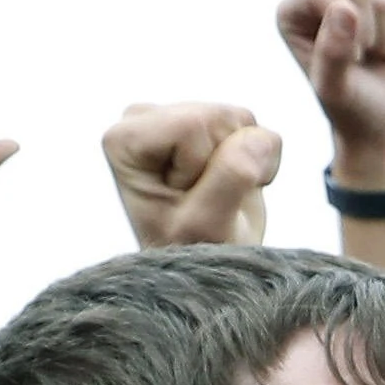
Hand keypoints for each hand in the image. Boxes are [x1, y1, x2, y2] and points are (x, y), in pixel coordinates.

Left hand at [103, 102, 277, 247]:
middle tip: (204, 200)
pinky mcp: (210, 121)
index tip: (186, 199)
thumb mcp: (206, 226)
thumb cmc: (189, 250)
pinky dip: (258, 163)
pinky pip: (257, 129)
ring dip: (242, 165)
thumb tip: (260, 138)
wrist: (204, 268)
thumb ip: (231, 177)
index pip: (191, 125)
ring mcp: (177, 116)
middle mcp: (144, 118)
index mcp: (124, 138)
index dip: (202, 166)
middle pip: (216, 116)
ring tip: (216, 195)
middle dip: (224, 163)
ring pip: (240, 120)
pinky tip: (231, 186)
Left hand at [274, 0, 384, 185]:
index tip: (349, 58)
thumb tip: (345, 8)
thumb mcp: (334, 87)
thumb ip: (332, 50)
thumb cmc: (350, 110)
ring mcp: (358, 5)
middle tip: (360, 63)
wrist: (382, 127)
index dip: (342, 23)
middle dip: (367, 33)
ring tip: (374, 62)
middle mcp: (321, 3)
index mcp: (292, 14)